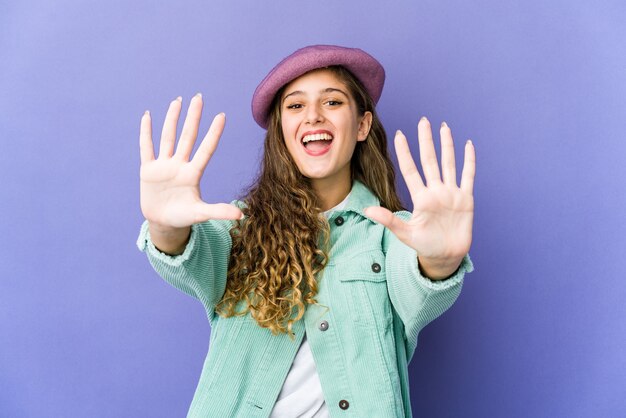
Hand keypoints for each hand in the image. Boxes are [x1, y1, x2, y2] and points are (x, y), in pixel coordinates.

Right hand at [139, 94, 242, 230]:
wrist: (163, 223)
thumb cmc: (184, 217)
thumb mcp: (201, 214)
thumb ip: (219, 211)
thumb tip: (241, 216)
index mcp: (193, 173)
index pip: (206, 149)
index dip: (213, 133)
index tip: (222, 115)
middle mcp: (180, 165)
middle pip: (188, 136)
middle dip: (193, 117)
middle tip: (199, 97)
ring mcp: (164, 165)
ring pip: (168, 137)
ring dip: (172, 119)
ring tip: (178, 101)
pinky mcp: (148, 170)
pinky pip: (147, 147)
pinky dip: (146, 132)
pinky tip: (148, 116)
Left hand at [364, 117, 475, 278]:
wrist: (445, 257)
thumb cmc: (424, 246)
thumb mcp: (405, 234)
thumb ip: (389, 220)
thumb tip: (368, 210)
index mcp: (420, 198)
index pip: (411, 170)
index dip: (405, 153)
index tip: (399, 135)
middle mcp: (435, 191)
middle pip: (430, 160)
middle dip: (426, 141)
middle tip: (423, 121)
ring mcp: (451, 193)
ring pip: (449, 163)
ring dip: (447, 145)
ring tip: (444, 127)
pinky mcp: (466, 199)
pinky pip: (468, 176)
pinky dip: (469, 161)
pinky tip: (468, 145)